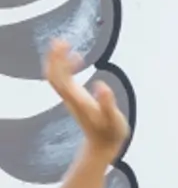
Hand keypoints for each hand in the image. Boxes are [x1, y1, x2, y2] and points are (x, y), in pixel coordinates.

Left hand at [46, 42, 126, 163]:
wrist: (102, 147)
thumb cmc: (110, 132)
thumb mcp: (113, 119)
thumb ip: (107, 103)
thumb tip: (100, 84)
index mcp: (78, 99)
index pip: (61, 77)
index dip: (59, 60)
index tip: (64, 44)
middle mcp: (70, 97)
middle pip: (54, 75)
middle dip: (54, 57)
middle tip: (61, 40)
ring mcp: (71, 98)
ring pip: (57, 76)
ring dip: (57, 60)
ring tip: (66, 45)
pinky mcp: (75, 99)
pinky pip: (64, 79)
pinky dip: (66, 67)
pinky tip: (78, 59)